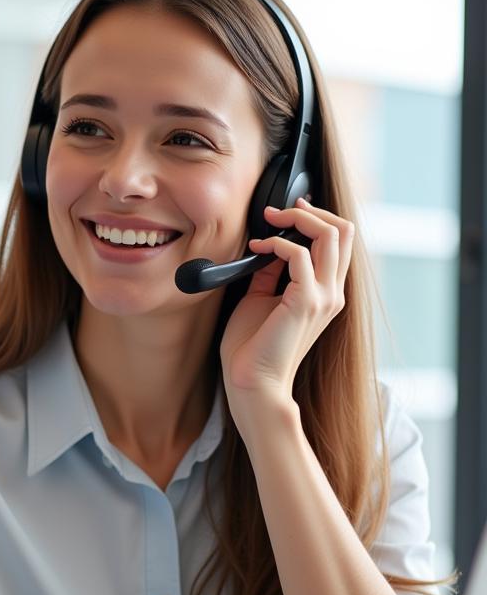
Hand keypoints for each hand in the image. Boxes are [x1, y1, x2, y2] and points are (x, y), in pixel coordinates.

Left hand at [219, 199, 353, 411]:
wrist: (252, 383)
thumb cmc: (251, 348)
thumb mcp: (261, 299)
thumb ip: (270, 274)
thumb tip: (267, 249)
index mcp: (326, 293)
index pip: (340, 242)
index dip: (316, 218)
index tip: (287, 212)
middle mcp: (332, 293)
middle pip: (344, 230)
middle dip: (310, 211)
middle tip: (276, 211)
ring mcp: (324, 297)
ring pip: (332, 235)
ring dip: (297, 220)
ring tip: (268, 222)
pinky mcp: (306, 302)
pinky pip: (301, 255)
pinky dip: (278, 243)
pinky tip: (258, 248)